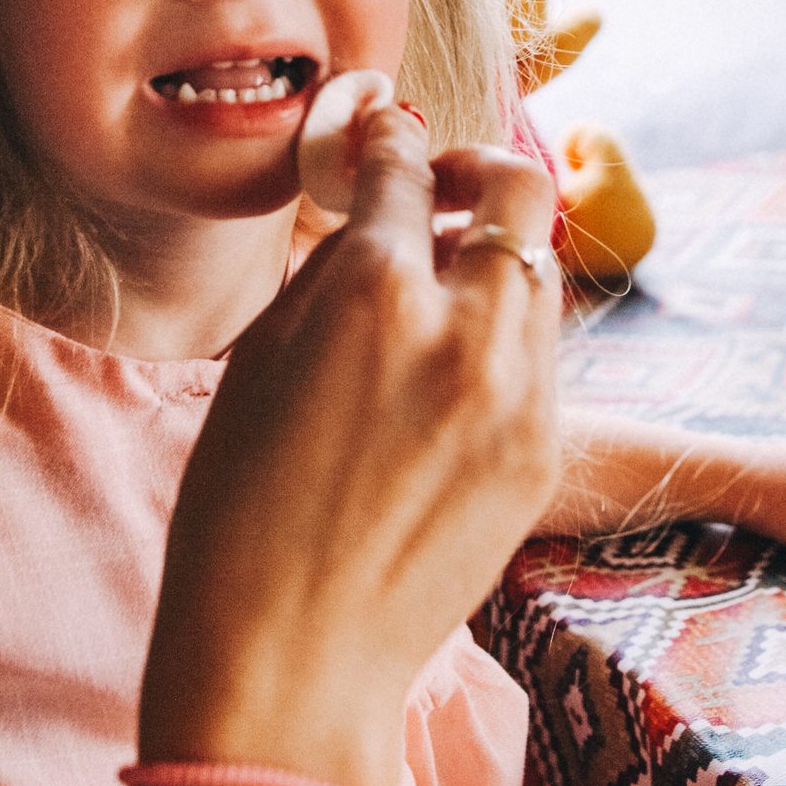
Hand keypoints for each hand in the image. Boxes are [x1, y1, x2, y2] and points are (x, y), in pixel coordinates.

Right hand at [141, 109, 561, 785]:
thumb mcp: (261, 355)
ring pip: (538, 274)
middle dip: (476, 174)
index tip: (382, 136)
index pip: (404, 165)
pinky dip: (503, 342)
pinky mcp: (545, 451)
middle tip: (436, 196)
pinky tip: (447, 379)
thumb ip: (331, 268)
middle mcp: (464, 328)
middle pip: (517, 192)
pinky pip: (540, 356)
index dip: (387, 138)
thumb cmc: (240, 506)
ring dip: (493, 262)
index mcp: (373, 291)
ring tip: (438, 294)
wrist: (293, 650)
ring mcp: (520, 394)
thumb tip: (374, 208)